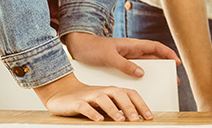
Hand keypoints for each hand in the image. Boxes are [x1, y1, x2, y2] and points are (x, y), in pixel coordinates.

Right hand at [34, 72, 151, 120]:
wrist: (62, 92)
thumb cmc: (88, 99)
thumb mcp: (106, 103)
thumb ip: (118, 108)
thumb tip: (135, 118)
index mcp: (113, 91)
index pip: (131, 94)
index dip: (141, 104)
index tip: (148, 116)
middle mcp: (104, 91)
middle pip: (119, 95)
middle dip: (129, 107)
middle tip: (136, 120)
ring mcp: (90, 96)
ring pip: (103, 99)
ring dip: (113, 109)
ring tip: (120, 120)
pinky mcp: (77, 103)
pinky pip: (85, 107)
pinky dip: (92, 112)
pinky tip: (98, 120)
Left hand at [64, 32, 180, 77]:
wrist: (79, 47)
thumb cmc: (93, 49)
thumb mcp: (109, 57)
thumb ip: (125, 65)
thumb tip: (141, 73)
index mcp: (133, 45)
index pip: (156, 47)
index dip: (168, 53)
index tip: (177, 62)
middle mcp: (133, 50)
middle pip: (154, 57)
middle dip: (165, 66)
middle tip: (173, 79)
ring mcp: (128, 57)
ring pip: (146, 64)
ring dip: (155, 72)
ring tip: (161, 84)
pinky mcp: (121, 64)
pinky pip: (135, 70)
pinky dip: (142, 76)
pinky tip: (143, 85)